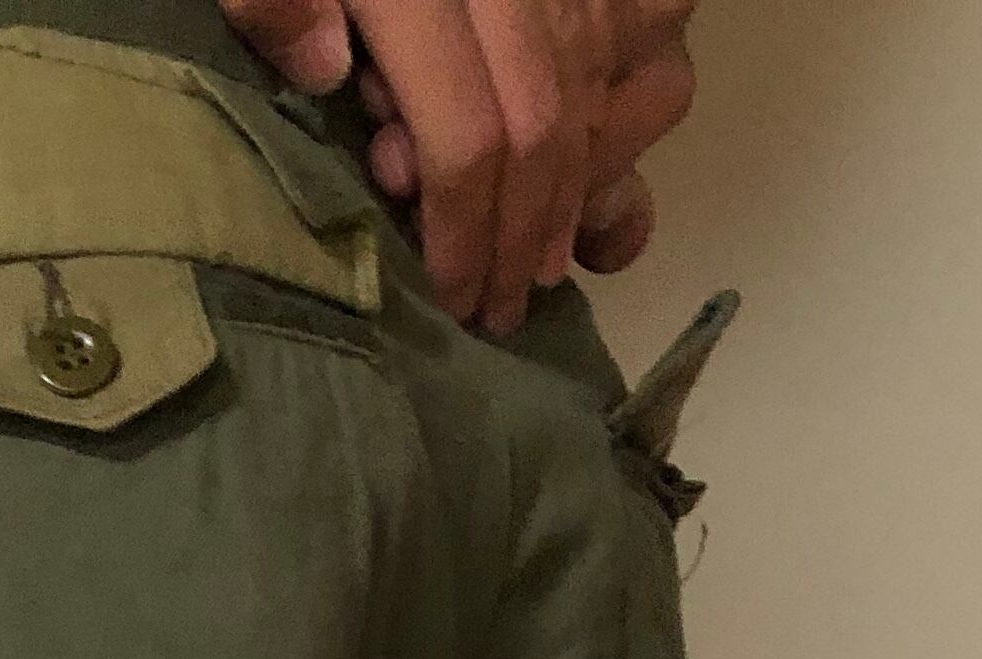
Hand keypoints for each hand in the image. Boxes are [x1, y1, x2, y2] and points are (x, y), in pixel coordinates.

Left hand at [219, 0, 695, 331]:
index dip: (461, 234)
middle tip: (496, 307)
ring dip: (589, 181)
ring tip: (547, 251)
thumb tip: (325, 72)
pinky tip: (603, 158)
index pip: (467, 134)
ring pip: (624, 77)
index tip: (449, 296)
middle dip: (523, 234)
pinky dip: (637, 95)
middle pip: (546, 125)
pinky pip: (656, 21)